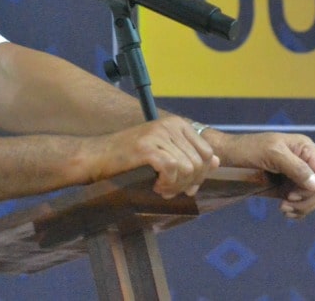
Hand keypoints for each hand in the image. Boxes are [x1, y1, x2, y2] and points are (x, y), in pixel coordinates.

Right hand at [86, 117, 219, 197]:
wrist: (98, 157)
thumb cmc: (130, 158)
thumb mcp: (165, 152)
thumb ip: (190, 155)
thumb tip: (217, 161)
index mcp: (178, 124)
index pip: (207, 153)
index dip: (200, 175)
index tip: (184, 186)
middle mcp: (171, 125)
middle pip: (199, 164)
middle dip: (188, 183)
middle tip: (170, 190)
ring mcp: (159, 135)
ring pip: (187, 169)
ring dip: (176, 186)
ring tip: (161, 188)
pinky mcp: (148, 148)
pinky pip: (172, 170)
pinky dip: (166, 184)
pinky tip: (155, 186)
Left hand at [207, 131, 314, 218]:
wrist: (227, 156)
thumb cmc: (248, 149)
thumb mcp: (272, 154)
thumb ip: (296, 168)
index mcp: (306, 148)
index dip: (312, 188)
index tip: (292, 194)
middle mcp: (305, 162)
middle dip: (306, 201)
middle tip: (285, 205)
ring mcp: (296, 176)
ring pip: (314, 198)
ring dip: (302, 208)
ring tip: (284, 209)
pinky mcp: (287, 187)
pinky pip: (302, 203)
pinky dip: (297, 211)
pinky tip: (285, 211)